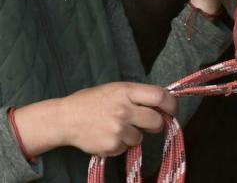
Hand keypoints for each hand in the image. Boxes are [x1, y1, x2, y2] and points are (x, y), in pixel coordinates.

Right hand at [14, 82, 175, 156]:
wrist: (65, 118)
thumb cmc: (90, 102)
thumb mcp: (113, 90)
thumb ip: (136, 95)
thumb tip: (161, 104)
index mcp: (125, 91)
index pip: (159, 96)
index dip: (171, 104)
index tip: (171, 110)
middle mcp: (124, 109)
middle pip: (156, 120)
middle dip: (154, 123)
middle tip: (144, 122)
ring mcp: (119, 128)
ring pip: (141, 137)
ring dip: (133, 135)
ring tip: (115, 127)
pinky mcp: (113, 145)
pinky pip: (127, 147)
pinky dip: (120, 144)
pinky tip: (106, 135)